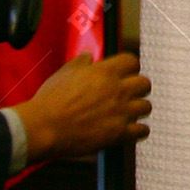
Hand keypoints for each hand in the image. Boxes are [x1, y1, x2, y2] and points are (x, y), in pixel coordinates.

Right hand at [12, 52, 150, 161]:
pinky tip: (130, 130)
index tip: (124, 73)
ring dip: (137, 109)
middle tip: (127, 94)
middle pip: (145, 84)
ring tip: (127, 113)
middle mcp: (118, 90)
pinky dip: (138, 131)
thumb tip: (88, 56)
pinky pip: (142, 130)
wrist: (43, 127)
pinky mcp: (119, 133)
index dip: (128, 68)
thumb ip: (80, 63)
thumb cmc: (50, 101)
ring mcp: (121, 112)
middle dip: (137, 88)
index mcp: (106, 72)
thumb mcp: (64, 73)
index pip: (131, 61)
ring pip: (146, 106)